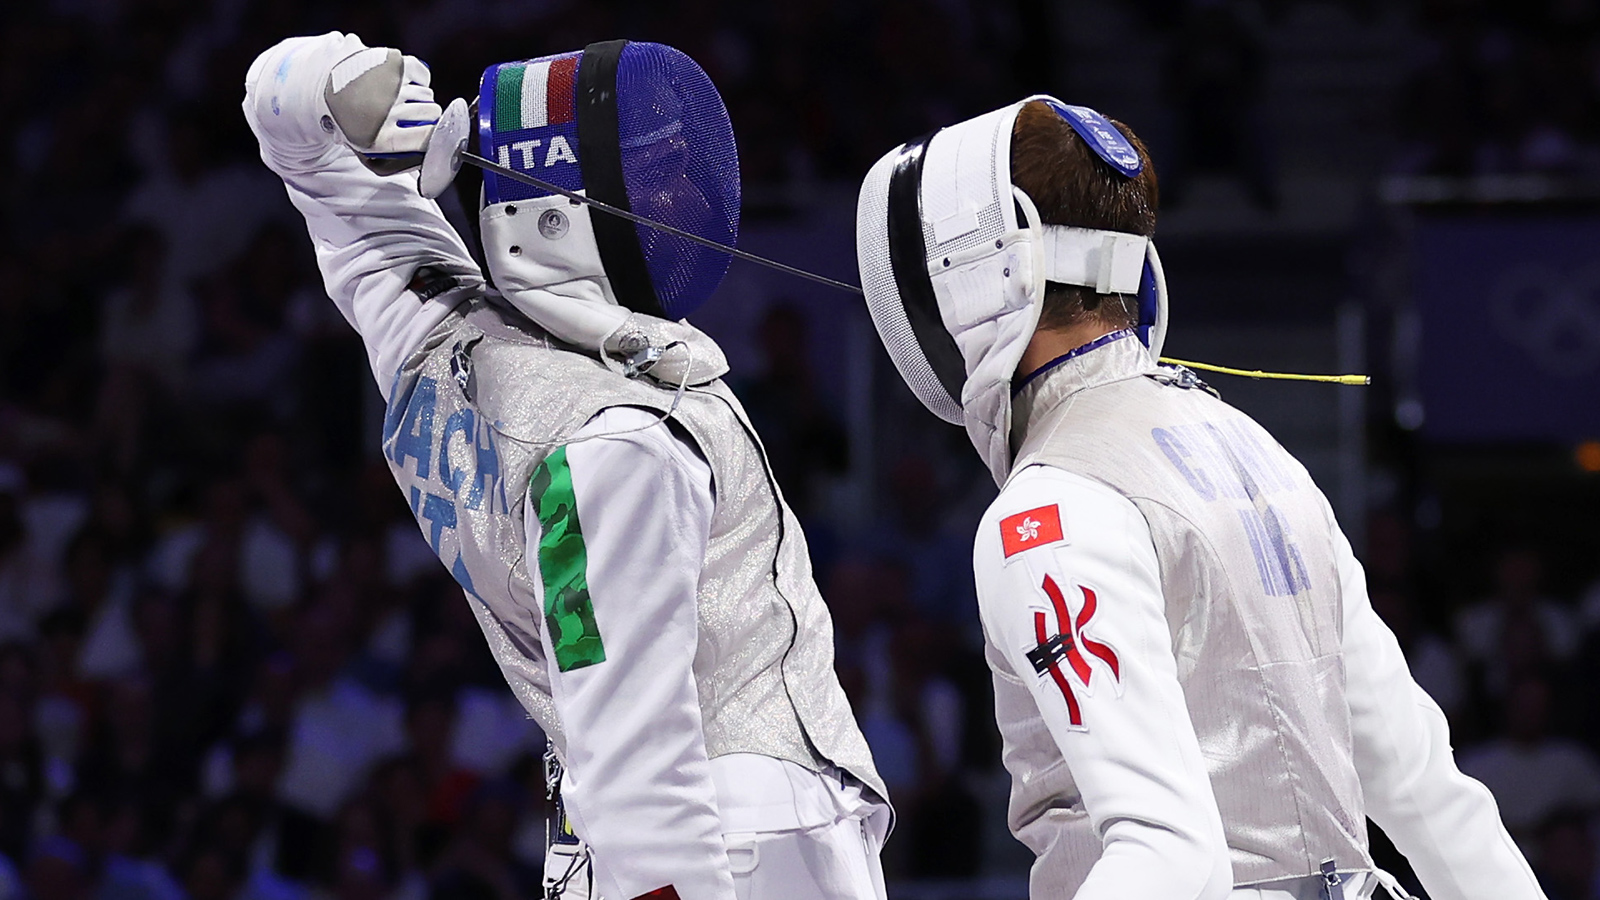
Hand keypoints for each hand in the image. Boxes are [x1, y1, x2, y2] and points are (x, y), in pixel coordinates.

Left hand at [323, 47, 440, 173]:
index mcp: (378, 137)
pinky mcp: (391, 62)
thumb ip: (399, 164)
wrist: (322, 90)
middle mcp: (385, 110)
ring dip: (422, 99)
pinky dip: (420, 79)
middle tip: (417, 115)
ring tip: (403, 99)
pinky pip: (423, 74)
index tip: (435, 135)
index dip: (436, 136)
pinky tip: (407, 83)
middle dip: (431, 116)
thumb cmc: (353, 126)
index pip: (427, 138)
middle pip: (432, 112)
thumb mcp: (369, 153)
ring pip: (427, 94)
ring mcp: (389, 84)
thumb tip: (430, 156)